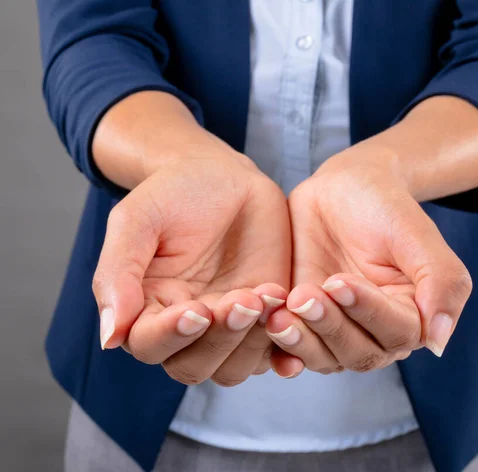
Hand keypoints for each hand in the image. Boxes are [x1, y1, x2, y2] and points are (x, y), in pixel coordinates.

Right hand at [92, 150, 295, 385]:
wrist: (225, 177)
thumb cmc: (175, 194)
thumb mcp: (137, 220)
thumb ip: (117, 274)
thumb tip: (109, 337)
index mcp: (147, 309)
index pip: (150, 346)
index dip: (171, 336)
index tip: (195, 309)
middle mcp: (187, 328)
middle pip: (194, 367)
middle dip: (220, 339)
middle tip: (242, 299)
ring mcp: (229, 326)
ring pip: (235, 367)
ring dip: (252, 340)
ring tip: (268, 294)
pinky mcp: (266, 317)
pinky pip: (276, 349)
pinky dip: (286, 341)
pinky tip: (291, 311)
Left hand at [267, 140, 471, 374]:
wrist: (342, 189)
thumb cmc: (384, 206)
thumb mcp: (417, 234)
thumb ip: (441, 283)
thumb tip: (437, 342)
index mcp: (412, 314)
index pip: (395, 332)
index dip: (367, 312)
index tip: (339, 282)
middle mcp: (374, 331)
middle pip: (357, 353)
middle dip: (329, 328)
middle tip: (304, 296)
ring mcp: (336, 329)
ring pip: (324, 357)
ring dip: (301, 342)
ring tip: (279, 316)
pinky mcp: (304, 322)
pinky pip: (292, 349)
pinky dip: (280, 350)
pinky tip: (268, 334)